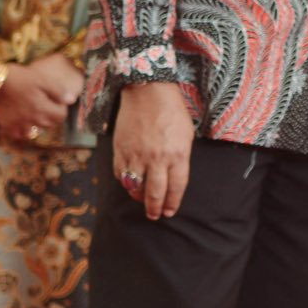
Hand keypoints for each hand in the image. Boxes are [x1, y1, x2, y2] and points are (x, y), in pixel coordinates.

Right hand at [0, 54, 80, 144]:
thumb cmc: (19, 77)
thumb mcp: (42, 79)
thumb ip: (58, 91)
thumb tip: (70, 100)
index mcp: (42, 108)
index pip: (60, 116)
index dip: (61, 108)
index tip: (56, 101)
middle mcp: (31, 119)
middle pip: (49, 124)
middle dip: (52, 116)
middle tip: (47, 105)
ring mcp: (18, 124)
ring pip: (35, 131)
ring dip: (38, 123)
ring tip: (35, 112)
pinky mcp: (7, 124)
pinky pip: (19, 134)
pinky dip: (23, 130)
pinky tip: (23, 120)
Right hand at [112, 82, 196, 220]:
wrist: (147, 92)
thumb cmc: (171, 111)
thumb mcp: (186, 135)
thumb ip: (180, 157)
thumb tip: (174, 177)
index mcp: (177, 155)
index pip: (176, 187)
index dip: (172, 203)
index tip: (169, 212)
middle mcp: (157, 159)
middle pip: (155, 193)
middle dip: (155, 208)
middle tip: (155, 216)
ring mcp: (137, 156)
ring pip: (135, 187)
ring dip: (138, 197)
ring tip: (142, 200)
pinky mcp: (120, 151)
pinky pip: (121, 175)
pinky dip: (125, 183)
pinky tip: (130, 184)